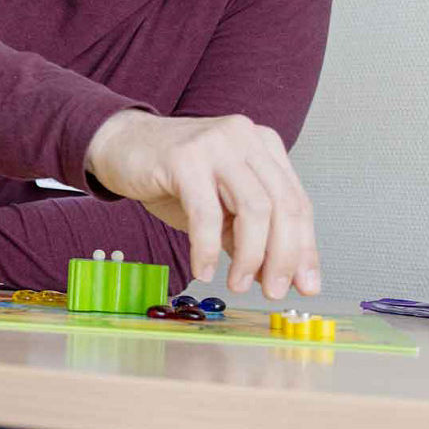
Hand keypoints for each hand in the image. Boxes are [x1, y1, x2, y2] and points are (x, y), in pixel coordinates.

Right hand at [84, 110, 319, 298]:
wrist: (121, 145)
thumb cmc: (172, 177)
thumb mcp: (220, 209)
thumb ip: (247, 236)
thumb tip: (274, 277)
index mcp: (264, 146)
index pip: (297, 202)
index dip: (305, 248)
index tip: (307, 286)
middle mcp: (246, 138)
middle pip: (283, 205)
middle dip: (284, 256)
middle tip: (275, 291)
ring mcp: (217, 144)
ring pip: (254, 208)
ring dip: (251, 256)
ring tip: (238, 284)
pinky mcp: (185, 157)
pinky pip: (206, 212)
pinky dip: (208, 247)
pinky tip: (204, 269)